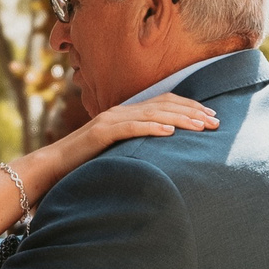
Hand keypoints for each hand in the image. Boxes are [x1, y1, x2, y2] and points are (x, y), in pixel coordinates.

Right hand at [25, 91, 217, 190]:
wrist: (51, 166)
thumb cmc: (84, 163)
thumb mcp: (117, 151)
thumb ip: (136, 145)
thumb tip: (163, 151)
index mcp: (126, 113)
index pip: (164, 102)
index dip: (189, 107)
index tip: (211, 117)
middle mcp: (120, 111)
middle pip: (164, 105)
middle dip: (193, 112)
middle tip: (216, 122)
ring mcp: (110, 120)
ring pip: (152, 114)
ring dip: (181, 119)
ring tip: (202, 126)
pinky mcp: (101, 133)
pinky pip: (131, 128)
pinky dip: (152, 128)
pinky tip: (170, 132)